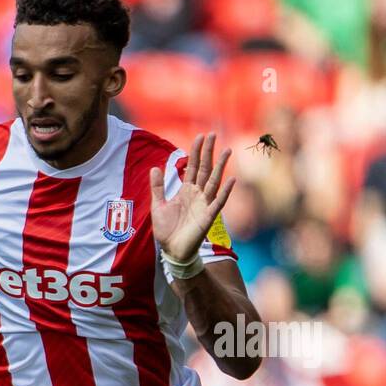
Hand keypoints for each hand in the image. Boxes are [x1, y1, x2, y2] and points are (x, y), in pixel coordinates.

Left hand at [149, 133, 234, 264]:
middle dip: (208, 152)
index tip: (200, 137)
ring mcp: (204, 204)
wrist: (172, 250)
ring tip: (227, 150)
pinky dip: (225, 191)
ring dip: (221, 166)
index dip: (195, 152)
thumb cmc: (167, 230)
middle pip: (205, 169)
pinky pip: (218, 202)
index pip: (192, 167)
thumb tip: (154, 168)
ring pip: (214, 181)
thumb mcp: (158, 206)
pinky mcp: (208, 216)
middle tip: (212, 134)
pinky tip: (231, 180)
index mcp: (185, 191)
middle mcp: (197, 194)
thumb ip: (157, 187)